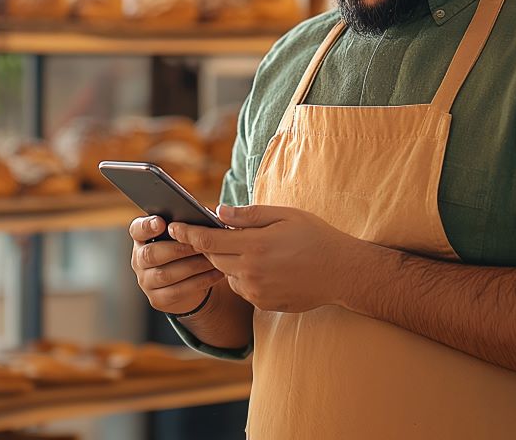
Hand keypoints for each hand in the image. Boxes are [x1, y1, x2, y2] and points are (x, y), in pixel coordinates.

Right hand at [129, 215, 224, 314]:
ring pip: (165, 275)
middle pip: (150, 254)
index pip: (137, 229)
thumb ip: (188, 224)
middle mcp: (139, 260)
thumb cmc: (188, 250)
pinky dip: (199, 282)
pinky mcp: (158, 299)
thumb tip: (202, 216)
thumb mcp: (186, 235)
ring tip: (212, 258)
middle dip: (177, 249)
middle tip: (199, 244)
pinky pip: (177, 291)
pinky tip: (216, 273)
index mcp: (142, 239)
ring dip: (192, 266)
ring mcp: (146, 282)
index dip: (147, 226)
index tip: (161, 222)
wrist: (190, 284)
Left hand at [170, 204, 378, 313]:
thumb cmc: (315, 237)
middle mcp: (251, 272)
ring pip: (227, 274)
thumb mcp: (284, 216)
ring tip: (250, 249)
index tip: (174, 227)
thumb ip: (248, 215)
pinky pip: (242, 288)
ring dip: (229, 261)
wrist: (341, 272)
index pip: (208, 241)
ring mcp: (256, 291)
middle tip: (212, 233)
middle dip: (209, 246)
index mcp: (255, 246)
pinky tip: (264, 266)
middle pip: (213, 259)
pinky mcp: (262, 304)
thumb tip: (217, 212)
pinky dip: (244, 276)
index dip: (187, 233)